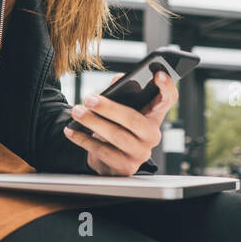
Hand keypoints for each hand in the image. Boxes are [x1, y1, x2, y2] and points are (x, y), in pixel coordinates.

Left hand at [63, 70, 177, 175]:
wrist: (110, 159)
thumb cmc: (117, 127)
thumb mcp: (122, 108)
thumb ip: (122, 90)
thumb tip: (119, 80)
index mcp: (155, 115)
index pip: (169, 99)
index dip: (166, 86)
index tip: (157, 74)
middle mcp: (152, 135)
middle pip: (134, 120)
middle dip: (109, 108)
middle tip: (89, 99)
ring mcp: (141, 153)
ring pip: (117, 136)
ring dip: (93, 123)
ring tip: (76, 112)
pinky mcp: (125, 167)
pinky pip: (103, 151)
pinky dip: (84, 140)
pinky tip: (72, 130)